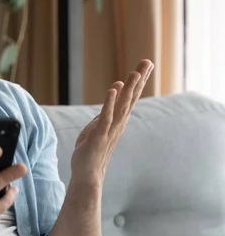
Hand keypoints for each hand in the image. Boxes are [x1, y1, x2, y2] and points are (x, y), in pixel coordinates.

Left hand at [70, 59, 153, 186]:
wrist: (87, 174)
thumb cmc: (91, 149)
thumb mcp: (97, 125)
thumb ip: (106, 110)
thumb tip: (114, 91)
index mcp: (117, 119)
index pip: (130, 96)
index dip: (138, 80)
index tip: (145, 64)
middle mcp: (118, 123)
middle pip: (131, 98)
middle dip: (139, 80)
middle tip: (147, 62)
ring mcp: (110, 129)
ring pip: (122, 106)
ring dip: (128, 89)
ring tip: (134, 72)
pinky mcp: (99, 135)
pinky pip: (105, 117)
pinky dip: (110, 103)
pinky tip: (113, 89)